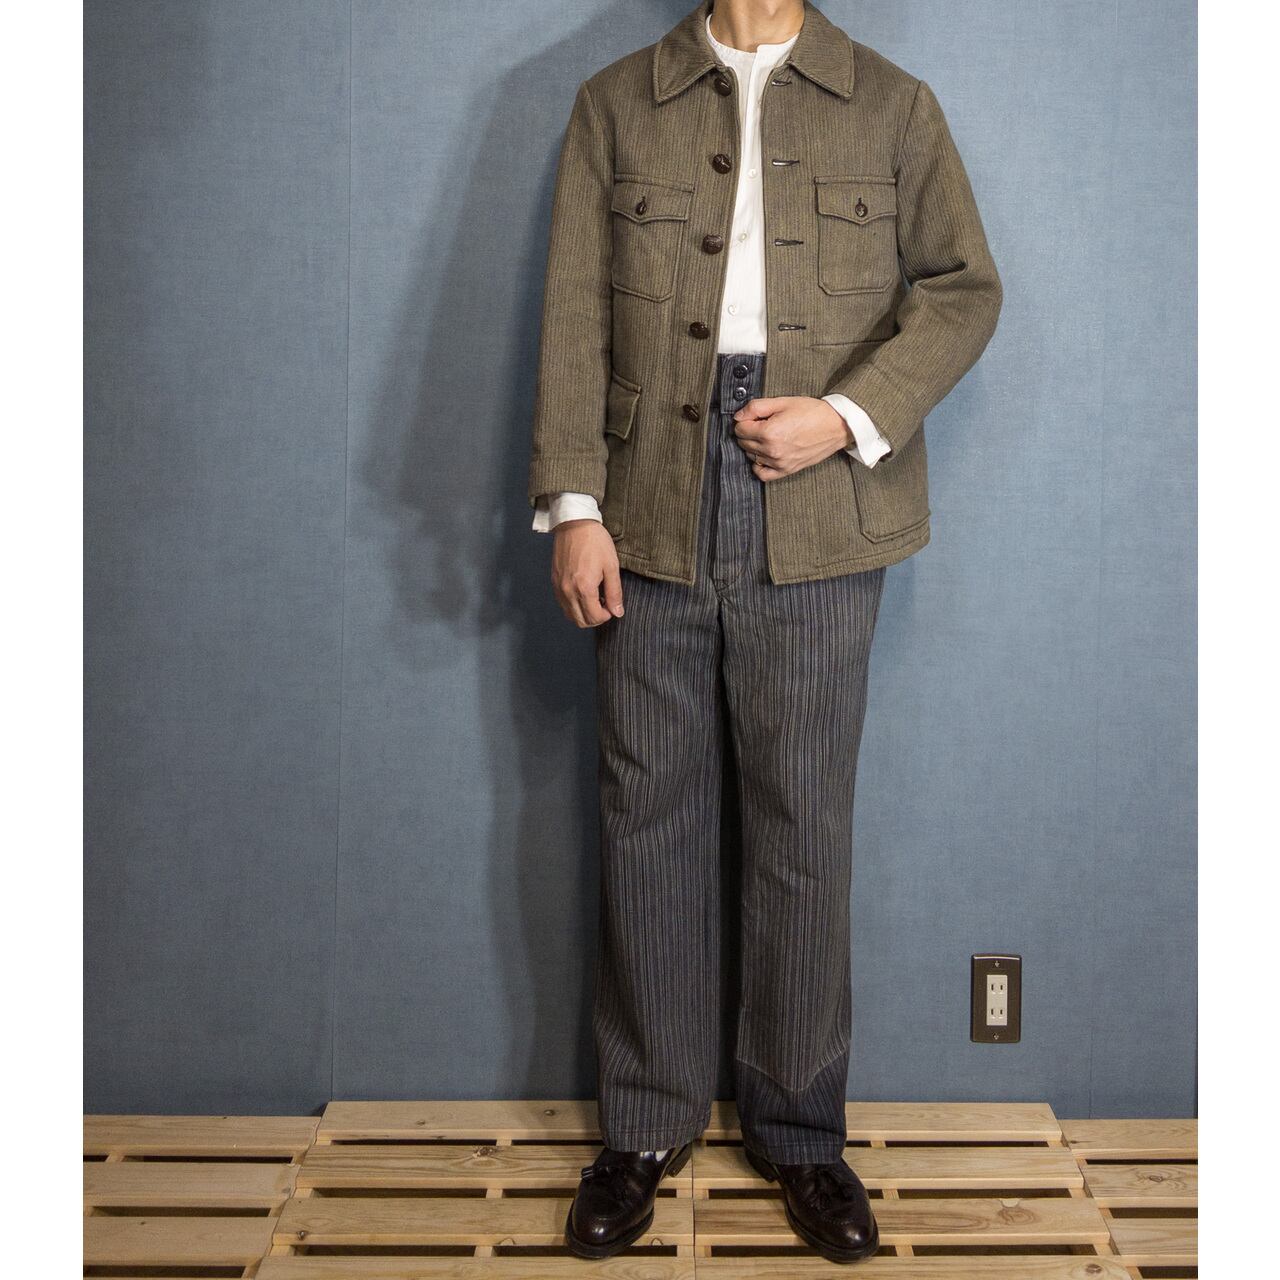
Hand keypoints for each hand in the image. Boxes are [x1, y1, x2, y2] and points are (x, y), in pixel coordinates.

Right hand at [551, 520, 623, 627]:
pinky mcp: (554, 582)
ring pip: (570, 616)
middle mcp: (568, 591)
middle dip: (595, 618)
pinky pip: (563, 604)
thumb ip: (614, 592)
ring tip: (594, 599)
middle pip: (581, 621)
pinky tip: (583, 594)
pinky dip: (574, 606)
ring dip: (584, 614)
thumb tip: (617, 611)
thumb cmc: (595, 542)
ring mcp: (559, 587)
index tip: (611, 606)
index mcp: (584, 588)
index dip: (607, 616)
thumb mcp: (611, 566)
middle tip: (604, 605)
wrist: (574, 524)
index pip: (594, 618)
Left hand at [732, 396, 850, 480]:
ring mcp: (779, 463)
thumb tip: (738, 416)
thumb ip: (756, 407)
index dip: (745, 420)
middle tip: (761, 423)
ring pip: (751, 456)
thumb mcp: (782, 402)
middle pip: (743, 443)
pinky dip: (759, 465)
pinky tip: (765, 455)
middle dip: (748, 432)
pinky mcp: (787, 470)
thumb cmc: (812, 412)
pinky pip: (762, 474)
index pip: (739, 429)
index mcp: (769, 432)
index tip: (754, 416)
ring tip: (767, 436)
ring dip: (754, 446)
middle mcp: (772, 450)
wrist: (835, 426)